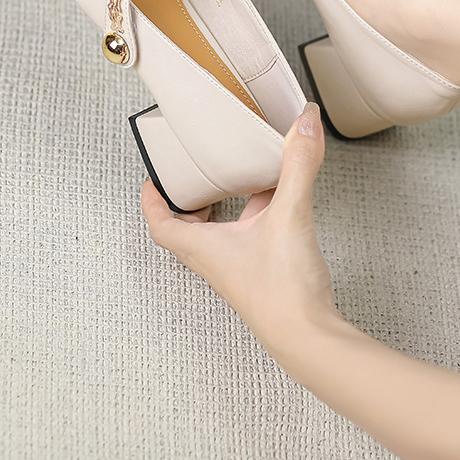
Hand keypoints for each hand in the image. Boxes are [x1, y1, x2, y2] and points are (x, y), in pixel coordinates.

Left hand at [141, 102, 338, 357]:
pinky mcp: (263, 277)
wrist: (308, 337)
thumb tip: (304, 122)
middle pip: (187, 231)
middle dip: (188, 203)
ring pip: (219, 237)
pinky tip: (279, 208)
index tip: (151, 181)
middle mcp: (216, 262)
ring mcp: (239, 272)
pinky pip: (247, 243)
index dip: (151, 202)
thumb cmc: (283, 291)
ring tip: (238, 185)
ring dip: (223, 211)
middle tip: (194, 179)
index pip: (161, 225)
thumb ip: (297, 165)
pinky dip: (254, 222)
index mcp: (205, 248)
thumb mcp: (289, 214)